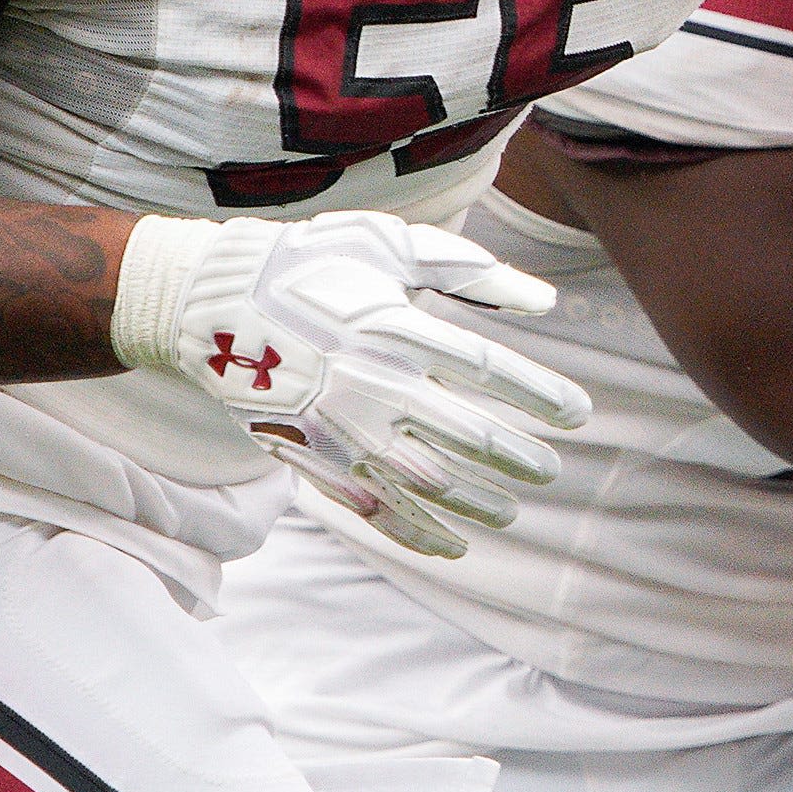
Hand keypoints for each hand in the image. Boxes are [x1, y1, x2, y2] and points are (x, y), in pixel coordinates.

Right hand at [115, 212, 590, 556]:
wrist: (213, 303)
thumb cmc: (315, 262)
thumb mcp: (394, 245)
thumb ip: (473, 273)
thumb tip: (548, 304)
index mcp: (394, 325)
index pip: (489, 368)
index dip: (540, 395)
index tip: (578, 414)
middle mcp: (372, 382)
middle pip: (465, 435)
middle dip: (516, 458)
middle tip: (549, 470)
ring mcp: (341, 428)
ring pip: (426, 482)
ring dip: (477, 502)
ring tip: (512, 510)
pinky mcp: (314, 459)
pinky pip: (375, 509)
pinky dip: (418, 535)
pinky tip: (455, 547)